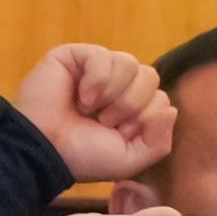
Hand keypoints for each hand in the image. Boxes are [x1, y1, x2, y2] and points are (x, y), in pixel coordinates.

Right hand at [10, 44, 172, 180]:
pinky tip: (81, 97)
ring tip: (91, 110)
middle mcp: (117, 85)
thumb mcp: (132, 159)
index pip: (161, 98)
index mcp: (132, 106)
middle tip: (106, 122)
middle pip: (150, 77)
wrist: (45, 151)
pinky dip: (96, 80)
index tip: (119, 134)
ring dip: (114, 94)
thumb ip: (159, 140)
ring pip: (130, 64)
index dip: (144, 119)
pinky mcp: (74, 56)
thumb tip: (171, 109)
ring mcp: (96, 69)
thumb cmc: (85, 156)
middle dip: (132, 105)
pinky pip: (102, 56)